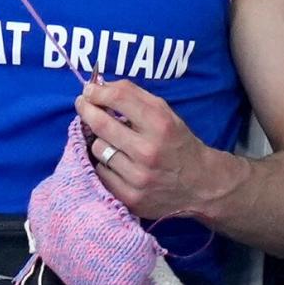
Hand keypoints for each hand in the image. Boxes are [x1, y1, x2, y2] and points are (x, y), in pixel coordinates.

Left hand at [74, 79, 241, 218]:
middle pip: (101, 124)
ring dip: (101, 141)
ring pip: (98, 149)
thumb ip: (134, 96)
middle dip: (86, 110)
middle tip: (83, 105)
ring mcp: (138, 177)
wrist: (200, 185)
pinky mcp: (131, 198)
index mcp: (160, 125)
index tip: (89, 90)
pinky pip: (101, 173)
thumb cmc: (177, 143)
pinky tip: (116, 163)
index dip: (97, 91)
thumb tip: (100, 87)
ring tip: (113, 142)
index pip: (118, 98)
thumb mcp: (165, 114)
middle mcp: (149, 151)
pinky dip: (105, 165)